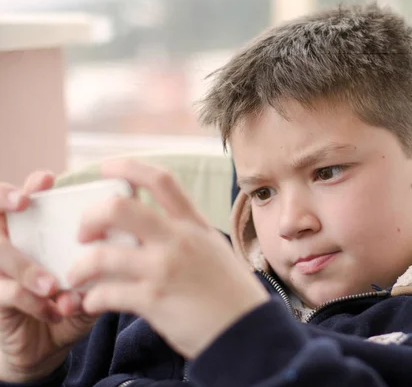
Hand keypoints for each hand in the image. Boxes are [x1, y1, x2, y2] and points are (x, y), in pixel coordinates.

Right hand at [0, 171, 96, 382]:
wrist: (48, 345)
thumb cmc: (73, 301)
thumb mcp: (92, 279)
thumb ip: (105, 263)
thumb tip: (124, 246)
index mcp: (36, 233)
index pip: (26, 197)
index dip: (31, 185)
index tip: (47, 180)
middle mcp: (12, 244)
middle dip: (4, 200)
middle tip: (24, 202)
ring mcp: (0, 269)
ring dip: (26, 266)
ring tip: (52, 285)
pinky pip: (6, 291)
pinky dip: (32, 300)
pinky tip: (54, 310)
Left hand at [68, 159, 268, 358]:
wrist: (248, 331)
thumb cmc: (232, 293)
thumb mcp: (215, 250)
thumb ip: (186, 235)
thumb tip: (155, 228)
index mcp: (195, 225)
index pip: (160, 179)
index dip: (127, 167)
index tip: (105, 167)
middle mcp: (179, 240)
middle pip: (119, 208)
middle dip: (90, 217)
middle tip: (84, 234)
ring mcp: (165, 269)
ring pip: (102, 255)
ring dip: (80, 267)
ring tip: (76, 277)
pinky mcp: (155, 301)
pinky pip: (107, 294)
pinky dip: (92, 299)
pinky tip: (94, 303)